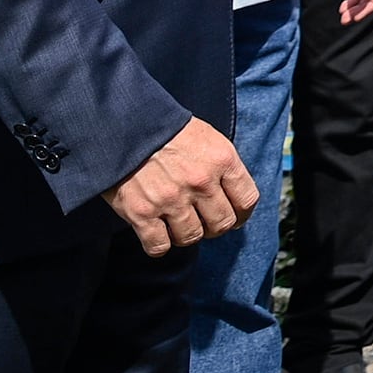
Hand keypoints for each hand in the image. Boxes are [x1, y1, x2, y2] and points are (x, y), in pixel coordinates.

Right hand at [101, 116, 258, 255]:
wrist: (125, 126)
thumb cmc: (169, 131)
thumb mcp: (208, 139)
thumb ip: (223, 167)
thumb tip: (233, 197)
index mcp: (221, 160)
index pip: (247, 201)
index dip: (242, 214)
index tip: (235, 218)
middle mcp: (200, 182)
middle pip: (222, 224)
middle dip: (215, 227)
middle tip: (204, 221)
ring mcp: (171, 199)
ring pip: (192, 237)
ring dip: (186, 235)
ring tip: (178, 224)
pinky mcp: (141, 213)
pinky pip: (159, 246)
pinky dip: (159, 245)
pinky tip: (157, 233)